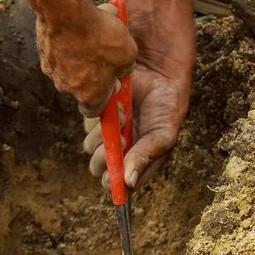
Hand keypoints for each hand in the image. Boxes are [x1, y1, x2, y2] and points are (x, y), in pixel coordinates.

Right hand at [36, 0, 137, 116]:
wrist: (65, 12)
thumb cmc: (99, 36)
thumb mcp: (128, 53)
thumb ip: (126, 67)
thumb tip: (122, 68)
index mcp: (89, 95)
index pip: (93, 112)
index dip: (103, 100)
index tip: (110, 86)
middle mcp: (67, 88)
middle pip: (82, 86)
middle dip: (94, 72)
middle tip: (106, 53)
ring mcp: (52, 71)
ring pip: (70, 66)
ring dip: (82, 54)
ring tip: (94, 32)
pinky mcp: (43, 52)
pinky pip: (60, 50)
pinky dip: (69, 41)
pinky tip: (78, 25)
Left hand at [83, 43, 192, 189]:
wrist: (158, 71)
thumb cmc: (166, 106)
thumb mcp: (163, 135)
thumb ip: (146, 157)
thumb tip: (128, 183)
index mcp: (136, 162)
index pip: (117, 184)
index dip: (113, 182)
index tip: (115, 175)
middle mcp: (118, 151)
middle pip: (98, 167)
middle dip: (106, 157)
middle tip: (122, 139)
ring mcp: (105, 133)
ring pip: (90, 146)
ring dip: (106, 133)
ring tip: (125, 113)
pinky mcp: (95, 115)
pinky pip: (89, 123)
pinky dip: (102, 115)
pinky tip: (117, 103)